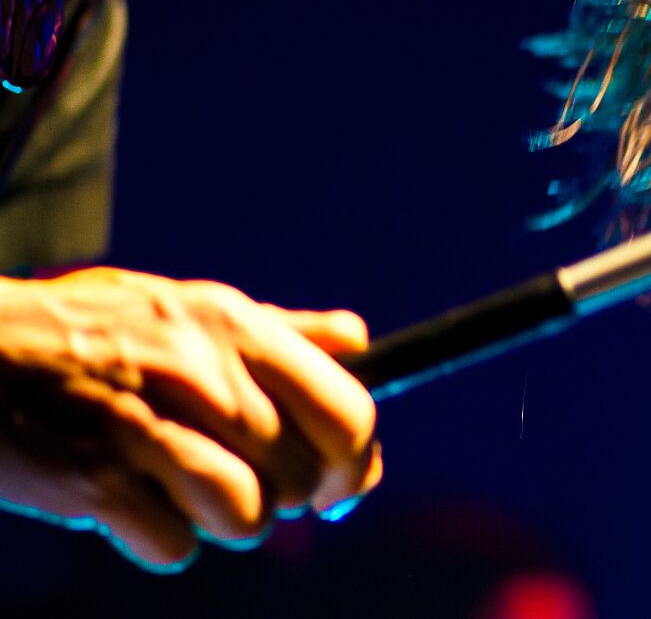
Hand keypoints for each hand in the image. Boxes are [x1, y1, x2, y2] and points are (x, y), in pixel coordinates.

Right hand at [0, 267, 381, 570]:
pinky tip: (131, 502)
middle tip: (243, 483)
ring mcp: (150, 430)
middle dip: (283, 497)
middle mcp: (205, 376)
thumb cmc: (89, 330)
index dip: (356, 462)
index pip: (349, 413)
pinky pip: (176, 547)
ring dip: (223, 520)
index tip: (341, 485)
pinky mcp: (97, 483)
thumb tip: (360, 339)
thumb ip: (279, 329)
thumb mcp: (185, 305)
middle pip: (303, 479)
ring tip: (182, 489)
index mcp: (236, 327)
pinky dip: (158, 539)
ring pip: (249, 519)